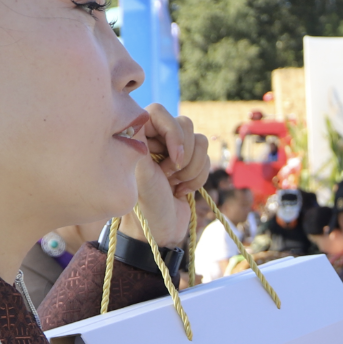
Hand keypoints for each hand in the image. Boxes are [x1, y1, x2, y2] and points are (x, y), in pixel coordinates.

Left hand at [118, 104, 210, 247]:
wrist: (160, 232)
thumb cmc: (145, 206)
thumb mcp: (140, 173)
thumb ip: (141, 142)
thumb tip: (142, 116)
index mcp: (135, 136)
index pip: (159, 112)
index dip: (172, 132)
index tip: (173, 158)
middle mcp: (154, 140)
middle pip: (185, 124)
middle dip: (184, 156)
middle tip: (169, 175)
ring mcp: (173, 152)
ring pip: (200, 141)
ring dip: (193, 168)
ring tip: (175, 184)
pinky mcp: (189, 164)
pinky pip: (207, 157)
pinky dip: (199, 177)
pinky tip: (181, 191)